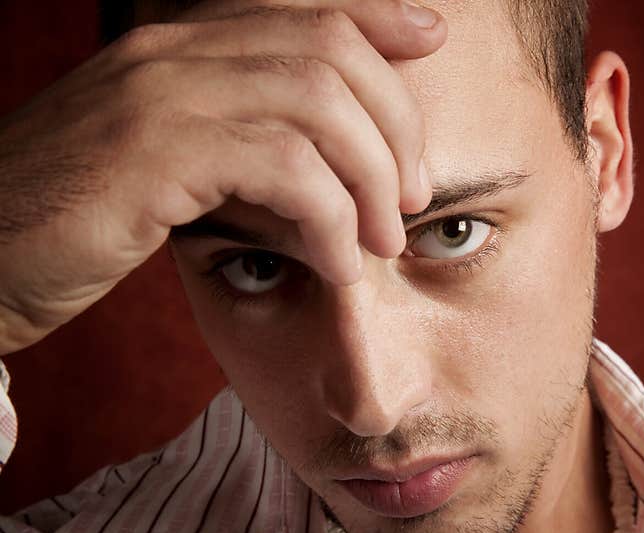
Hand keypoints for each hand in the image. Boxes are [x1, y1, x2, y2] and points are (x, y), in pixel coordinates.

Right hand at [0, 0, 445, 354]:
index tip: (431, 41)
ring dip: (370, 180)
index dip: (378, 15)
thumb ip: (239, 148)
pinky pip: (284, 168)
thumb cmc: (79, 222)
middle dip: (394, 127)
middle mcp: (171, 49)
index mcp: (177, 44)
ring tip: (381, 243)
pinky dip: (329, 220)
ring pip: (319, 103)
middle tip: (408, 200)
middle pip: (330, 49)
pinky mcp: (152, 152)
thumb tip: (321, 174)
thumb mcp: (170, 169)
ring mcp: (159, 92)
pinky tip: (335, 264)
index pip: (302, 7)